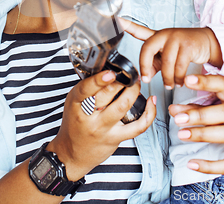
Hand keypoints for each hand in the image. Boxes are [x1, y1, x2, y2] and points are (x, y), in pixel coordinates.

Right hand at [0, 71, 156, 202]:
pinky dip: (149, 113)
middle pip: (107, 94)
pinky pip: (137, 126)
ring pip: (122, 106)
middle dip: (122, 81)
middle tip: (130, 73)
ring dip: (133, 91)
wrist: (72, 154)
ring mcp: (102, 128)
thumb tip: (107, 69)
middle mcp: (88, 116)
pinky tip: (151, 102)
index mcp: (75, 104)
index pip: (86, 89)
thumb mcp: (73, 103)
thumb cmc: (74, 125)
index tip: (112, 72)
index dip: (100, 79)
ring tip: (137, 83)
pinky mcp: (116, 138)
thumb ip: (88, 88)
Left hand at [119, 18, 221, 88]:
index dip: (128, 26)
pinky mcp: (188, 45)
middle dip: (145, 66)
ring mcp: (176, 38)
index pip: (139, 30)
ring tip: (170, 85)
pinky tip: (180, 82)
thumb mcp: (167, 56)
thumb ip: (154, 64)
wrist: (207, 43)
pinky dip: (179, 78)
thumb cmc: (184, 49)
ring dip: (167, 78)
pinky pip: (180, 66)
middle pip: (147, 49)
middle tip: (147, 79)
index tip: (117, 20)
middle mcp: (164, 34)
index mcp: (157, 36)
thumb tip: (144, 77)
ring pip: (166, 62)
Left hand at [170, 74, 223, 183]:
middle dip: (201, 115)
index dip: (206, 82)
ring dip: (203, 134)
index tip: (188, 79)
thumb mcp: (220, 112)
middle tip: (179, 118)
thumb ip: (196, 109)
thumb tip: (174, 109)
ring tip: (182, 135)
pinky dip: (210, 166)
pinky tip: (192, 163)